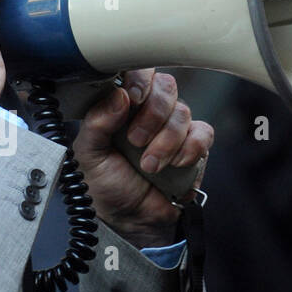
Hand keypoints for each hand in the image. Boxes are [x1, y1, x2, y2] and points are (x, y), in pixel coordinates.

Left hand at [72, 69, 213, 249]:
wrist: (132, 220)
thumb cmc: (108, 185)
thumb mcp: (89, 154)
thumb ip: (96, 122)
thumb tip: (118, 94)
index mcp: (122, 105)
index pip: (136, 72)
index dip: (139, 80)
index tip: (132, 99)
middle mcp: (149, 111)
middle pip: (165, 87)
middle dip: (151, 116)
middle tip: (135, 141)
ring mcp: (173, 126)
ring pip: (182, 112)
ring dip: (165, 142)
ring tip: (148, 165)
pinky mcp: (195, 145)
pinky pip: (202, 133)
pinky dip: (188, 150)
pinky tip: (174, 164)